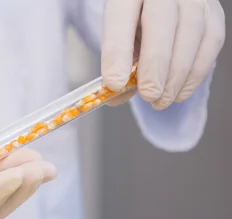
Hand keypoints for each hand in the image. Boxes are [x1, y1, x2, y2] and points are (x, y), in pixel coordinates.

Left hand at [102, 0, 224, 108]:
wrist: (157, 6)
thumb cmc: (133, 21)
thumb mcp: (117, 35)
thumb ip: (117, 63)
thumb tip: (117, 95)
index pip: (121, 16)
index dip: (118, 52)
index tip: (115, 84)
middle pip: (162, 21)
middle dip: (155, 64)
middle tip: (149, 95)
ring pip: (191, 31)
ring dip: (177, 74)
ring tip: (162, 100)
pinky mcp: (212, 12)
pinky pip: (211, 40)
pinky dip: (196, 72)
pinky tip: (180, 92)